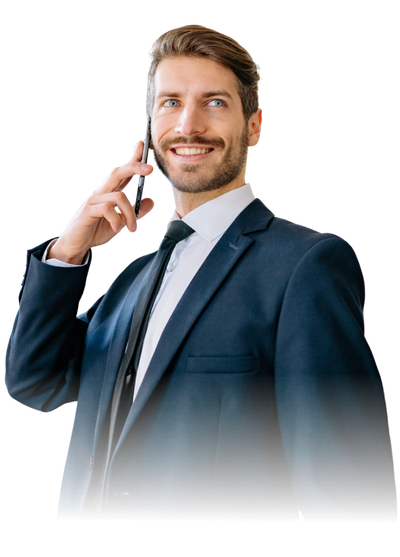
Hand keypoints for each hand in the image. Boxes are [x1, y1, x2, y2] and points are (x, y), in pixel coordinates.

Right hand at [49, 140, 154, 263]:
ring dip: (130, 214)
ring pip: (119, 196)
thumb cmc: (96, 230)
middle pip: (118, 173)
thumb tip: (151, 201)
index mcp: (110, 192)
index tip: (143, 145)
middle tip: (150, 169)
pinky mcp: (88, 210)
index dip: (133, 158)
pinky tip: (118, 229)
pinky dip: (117, 220)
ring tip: (132, 228)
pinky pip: (107, 209)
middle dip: (135, 167)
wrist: (76, 245)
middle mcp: (102, 192)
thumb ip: (135, 212)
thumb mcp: (121, 221)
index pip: (123, 172)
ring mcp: (94, 200)